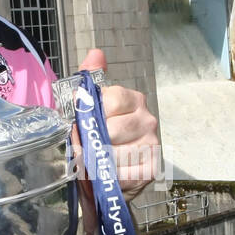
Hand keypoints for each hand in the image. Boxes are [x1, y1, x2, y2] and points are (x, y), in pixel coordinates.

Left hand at [78, 48, 159, 198]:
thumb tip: (96, 54)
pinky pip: (122, 172)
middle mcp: (147, 120)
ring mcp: (151, 144)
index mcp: (133, 100)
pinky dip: (108, 176)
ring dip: (97, 160)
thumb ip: (89, 82)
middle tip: (85, 146)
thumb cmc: (93, 142)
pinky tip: (106, 174)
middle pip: (112, 128)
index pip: (113, 98)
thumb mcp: (86, 109)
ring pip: (115, 152)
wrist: (101, 181)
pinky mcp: (151, 169)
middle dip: (92, 140)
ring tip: (93, 162)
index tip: (82, 122)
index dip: (92, 113)